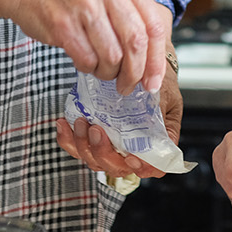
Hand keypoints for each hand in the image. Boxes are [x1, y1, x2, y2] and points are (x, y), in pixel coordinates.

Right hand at [8, 0, 168, 91]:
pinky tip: (85, 60)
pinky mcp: (62, 23)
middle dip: (134, 73)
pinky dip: (88, 68)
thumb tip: (153, 60)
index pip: (154, 27)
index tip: (153, 82)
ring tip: (102, 69)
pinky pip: (87, 60)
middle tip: (128, 86)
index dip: (156, 61)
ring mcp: (84, 5)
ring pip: (112, 56)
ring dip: (108, 72)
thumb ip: (132, 15)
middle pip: (135, 44)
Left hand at [56, 15, 179, 179]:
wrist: (142, 63)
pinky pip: (74, 145)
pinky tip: (63, 123)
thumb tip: (166, 140)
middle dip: (102, 152)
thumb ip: (165, 120)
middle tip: (95, 130)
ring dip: (82, 144)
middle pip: (114, 167)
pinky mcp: (90, 135)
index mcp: (153, 146)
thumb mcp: (168, 99)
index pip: (148, 169)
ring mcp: (108, 144)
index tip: (131, 156)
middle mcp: (129, 150)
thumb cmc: (159, 82)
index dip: (139, 168)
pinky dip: (66, 138)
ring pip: (91, 159)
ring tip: (80, 122)